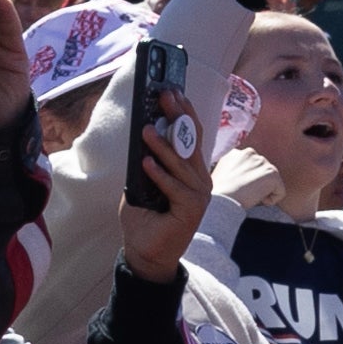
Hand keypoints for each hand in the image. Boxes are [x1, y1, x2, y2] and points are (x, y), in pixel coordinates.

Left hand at [119, 109, 208, 280]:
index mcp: (191, 171)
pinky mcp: (191, 209)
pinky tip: (146, 163)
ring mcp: (198, 195)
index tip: (174, 90)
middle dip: (178, 116)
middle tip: (165, 96)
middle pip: (191, 142)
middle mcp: (199, 180)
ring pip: (181, 164)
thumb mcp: (143, 183)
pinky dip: (160, 174)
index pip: (192, 136)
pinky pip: (174, 187)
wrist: (147, 253)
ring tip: (146, 130)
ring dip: (163, 146)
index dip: (185, 112)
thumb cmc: (145, 218)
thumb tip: (144, 133)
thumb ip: (148, 163)